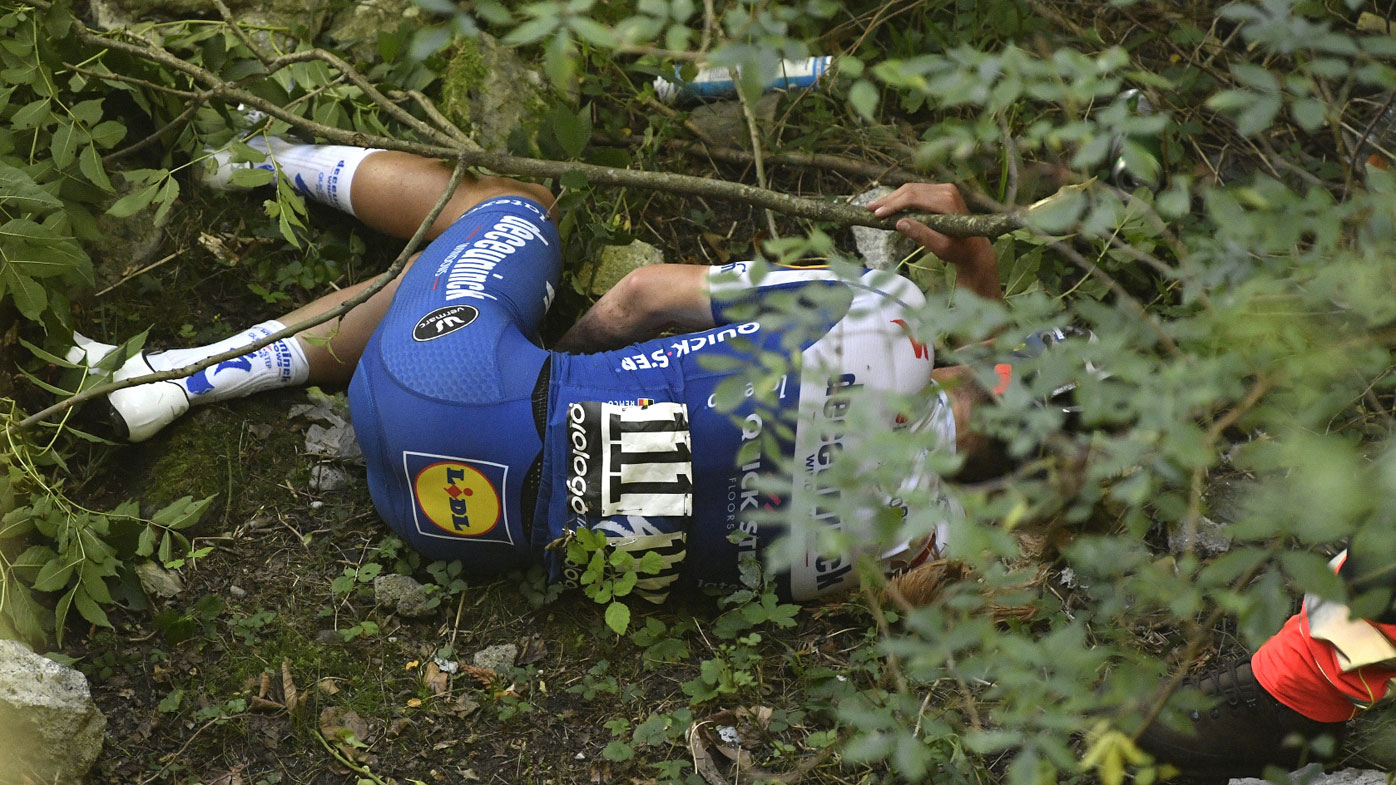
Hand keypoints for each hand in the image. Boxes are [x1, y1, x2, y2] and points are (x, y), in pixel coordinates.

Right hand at [866, 183, 1000, 299]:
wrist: (975, 248)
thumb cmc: (959, 251)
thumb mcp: (940, 247)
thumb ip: (921, 235)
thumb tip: (899, 223)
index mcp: (947, 202)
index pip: (913, 197)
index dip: (893, 205)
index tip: (876, 214)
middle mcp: (947, 190)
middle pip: (910, 190)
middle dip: (888, 200)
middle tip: (869, 209)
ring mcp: (945, 189)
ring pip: (911, 189)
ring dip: (892, 198)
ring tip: (875, 208)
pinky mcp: (942, 192)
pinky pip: (917, 192)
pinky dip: (901, 199)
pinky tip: (889, 206)